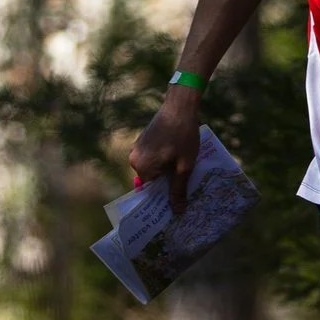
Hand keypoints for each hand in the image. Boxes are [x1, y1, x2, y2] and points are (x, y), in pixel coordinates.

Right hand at [128, 88, 202, 211]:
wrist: (180, 106)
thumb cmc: (183, 137)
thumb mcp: (184, 166)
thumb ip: (178, 189)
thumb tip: (177, 212)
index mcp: (142, 167)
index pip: (150, 192)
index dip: (163, 198)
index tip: (176, 204)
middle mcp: (134, 158)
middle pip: (150, 180)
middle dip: (165, 185)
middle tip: (184, 189)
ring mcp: (137, 148)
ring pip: (152, 168)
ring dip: (165, 172)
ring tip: (183, 173)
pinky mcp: (143, 140)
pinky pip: (152, 157)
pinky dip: (162, 161)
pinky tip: (177, 159)